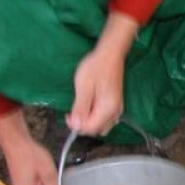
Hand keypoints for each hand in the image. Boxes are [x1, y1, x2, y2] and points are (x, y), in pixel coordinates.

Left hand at [68, 12, 138, 136]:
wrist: (110, 55)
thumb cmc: (95, 68)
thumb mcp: (83, 87)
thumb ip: (80, 108)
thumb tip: (76, 126)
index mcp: (107, 109)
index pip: (90, 128)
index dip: (76, 125)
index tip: (68, 115)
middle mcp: (115, 112)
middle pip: (97, 129)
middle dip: (83, 125)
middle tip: (73, 111)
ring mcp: (117, 109)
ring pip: (102, 126)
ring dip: (90, 122)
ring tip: (81, 108)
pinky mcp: (116, 104)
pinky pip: (106, 119)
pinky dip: (96, 117)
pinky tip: (90, 106)